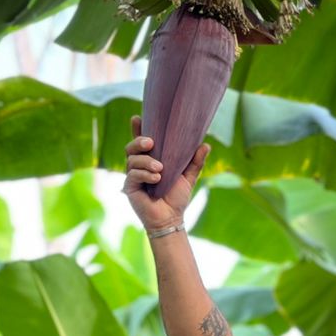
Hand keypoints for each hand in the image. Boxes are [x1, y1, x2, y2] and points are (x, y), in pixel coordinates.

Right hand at [122, 114, 208, 229]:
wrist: (171, 218)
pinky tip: (156, 179)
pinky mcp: (129, 187)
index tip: (137, 118)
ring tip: (160, 169)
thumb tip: (205, 144)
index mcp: (150, 160)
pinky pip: (132, 175)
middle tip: (151, 143)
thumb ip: (195, 161)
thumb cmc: (176, 197)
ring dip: (146, 162)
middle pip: (131, 147)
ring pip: (132, 160)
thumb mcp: (188, 177)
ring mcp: (133, 176)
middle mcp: (139, 166)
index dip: (137, 129)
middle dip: (139, 141)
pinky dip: (145, 175)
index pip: (141, 142)